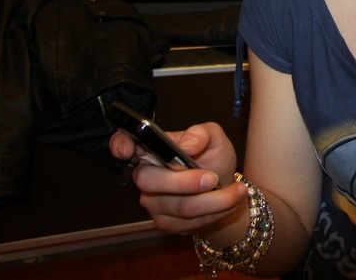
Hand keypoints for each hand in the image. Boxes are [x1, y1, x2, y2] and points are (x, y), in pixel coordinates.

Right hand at [109, 122, 245, 233]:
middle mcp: (146, 175)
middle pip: (149, 181)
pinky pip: (189, 221)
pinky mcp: (164, 222)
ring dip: (214, 200)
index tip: (126, 149)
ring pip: (179, 206)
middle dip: (185, 182)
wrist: (224, 188)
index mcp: (153, 148)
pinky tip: (228, 202)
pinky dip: (215, 212)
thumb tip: (187, 145)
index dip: (120, 145)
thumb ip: (202, 133)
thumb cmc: (213, 159)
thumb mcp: (215, 139)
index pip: (125, 143)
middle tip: (213, 178)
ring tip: (236, 191)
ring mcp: (152, 201)